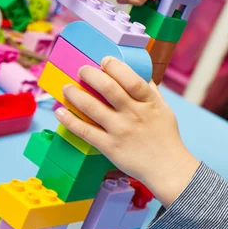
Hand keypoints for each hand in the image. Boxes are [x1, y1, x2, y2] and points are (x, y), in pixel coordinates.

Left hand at [54, 57, 199, 206]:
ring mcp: (121, 131)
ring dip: (75, 94)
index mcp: (149, 103)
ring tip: (67, 88)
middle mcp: (134, 115)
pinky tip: (60, 112)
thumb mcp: (164, 110)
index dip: (115, 67)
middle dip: (91, 75)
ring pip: (92, 107)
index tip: (104, 60)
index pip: (131, 79)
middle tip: (82, 70)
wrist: (167, 167)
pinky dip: (70, 120)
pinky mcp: (110, 147)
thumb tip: (140, 72)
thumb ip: (151, 91)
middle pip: (109, 89)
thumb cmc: (166, 137)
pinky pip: (85, 131)